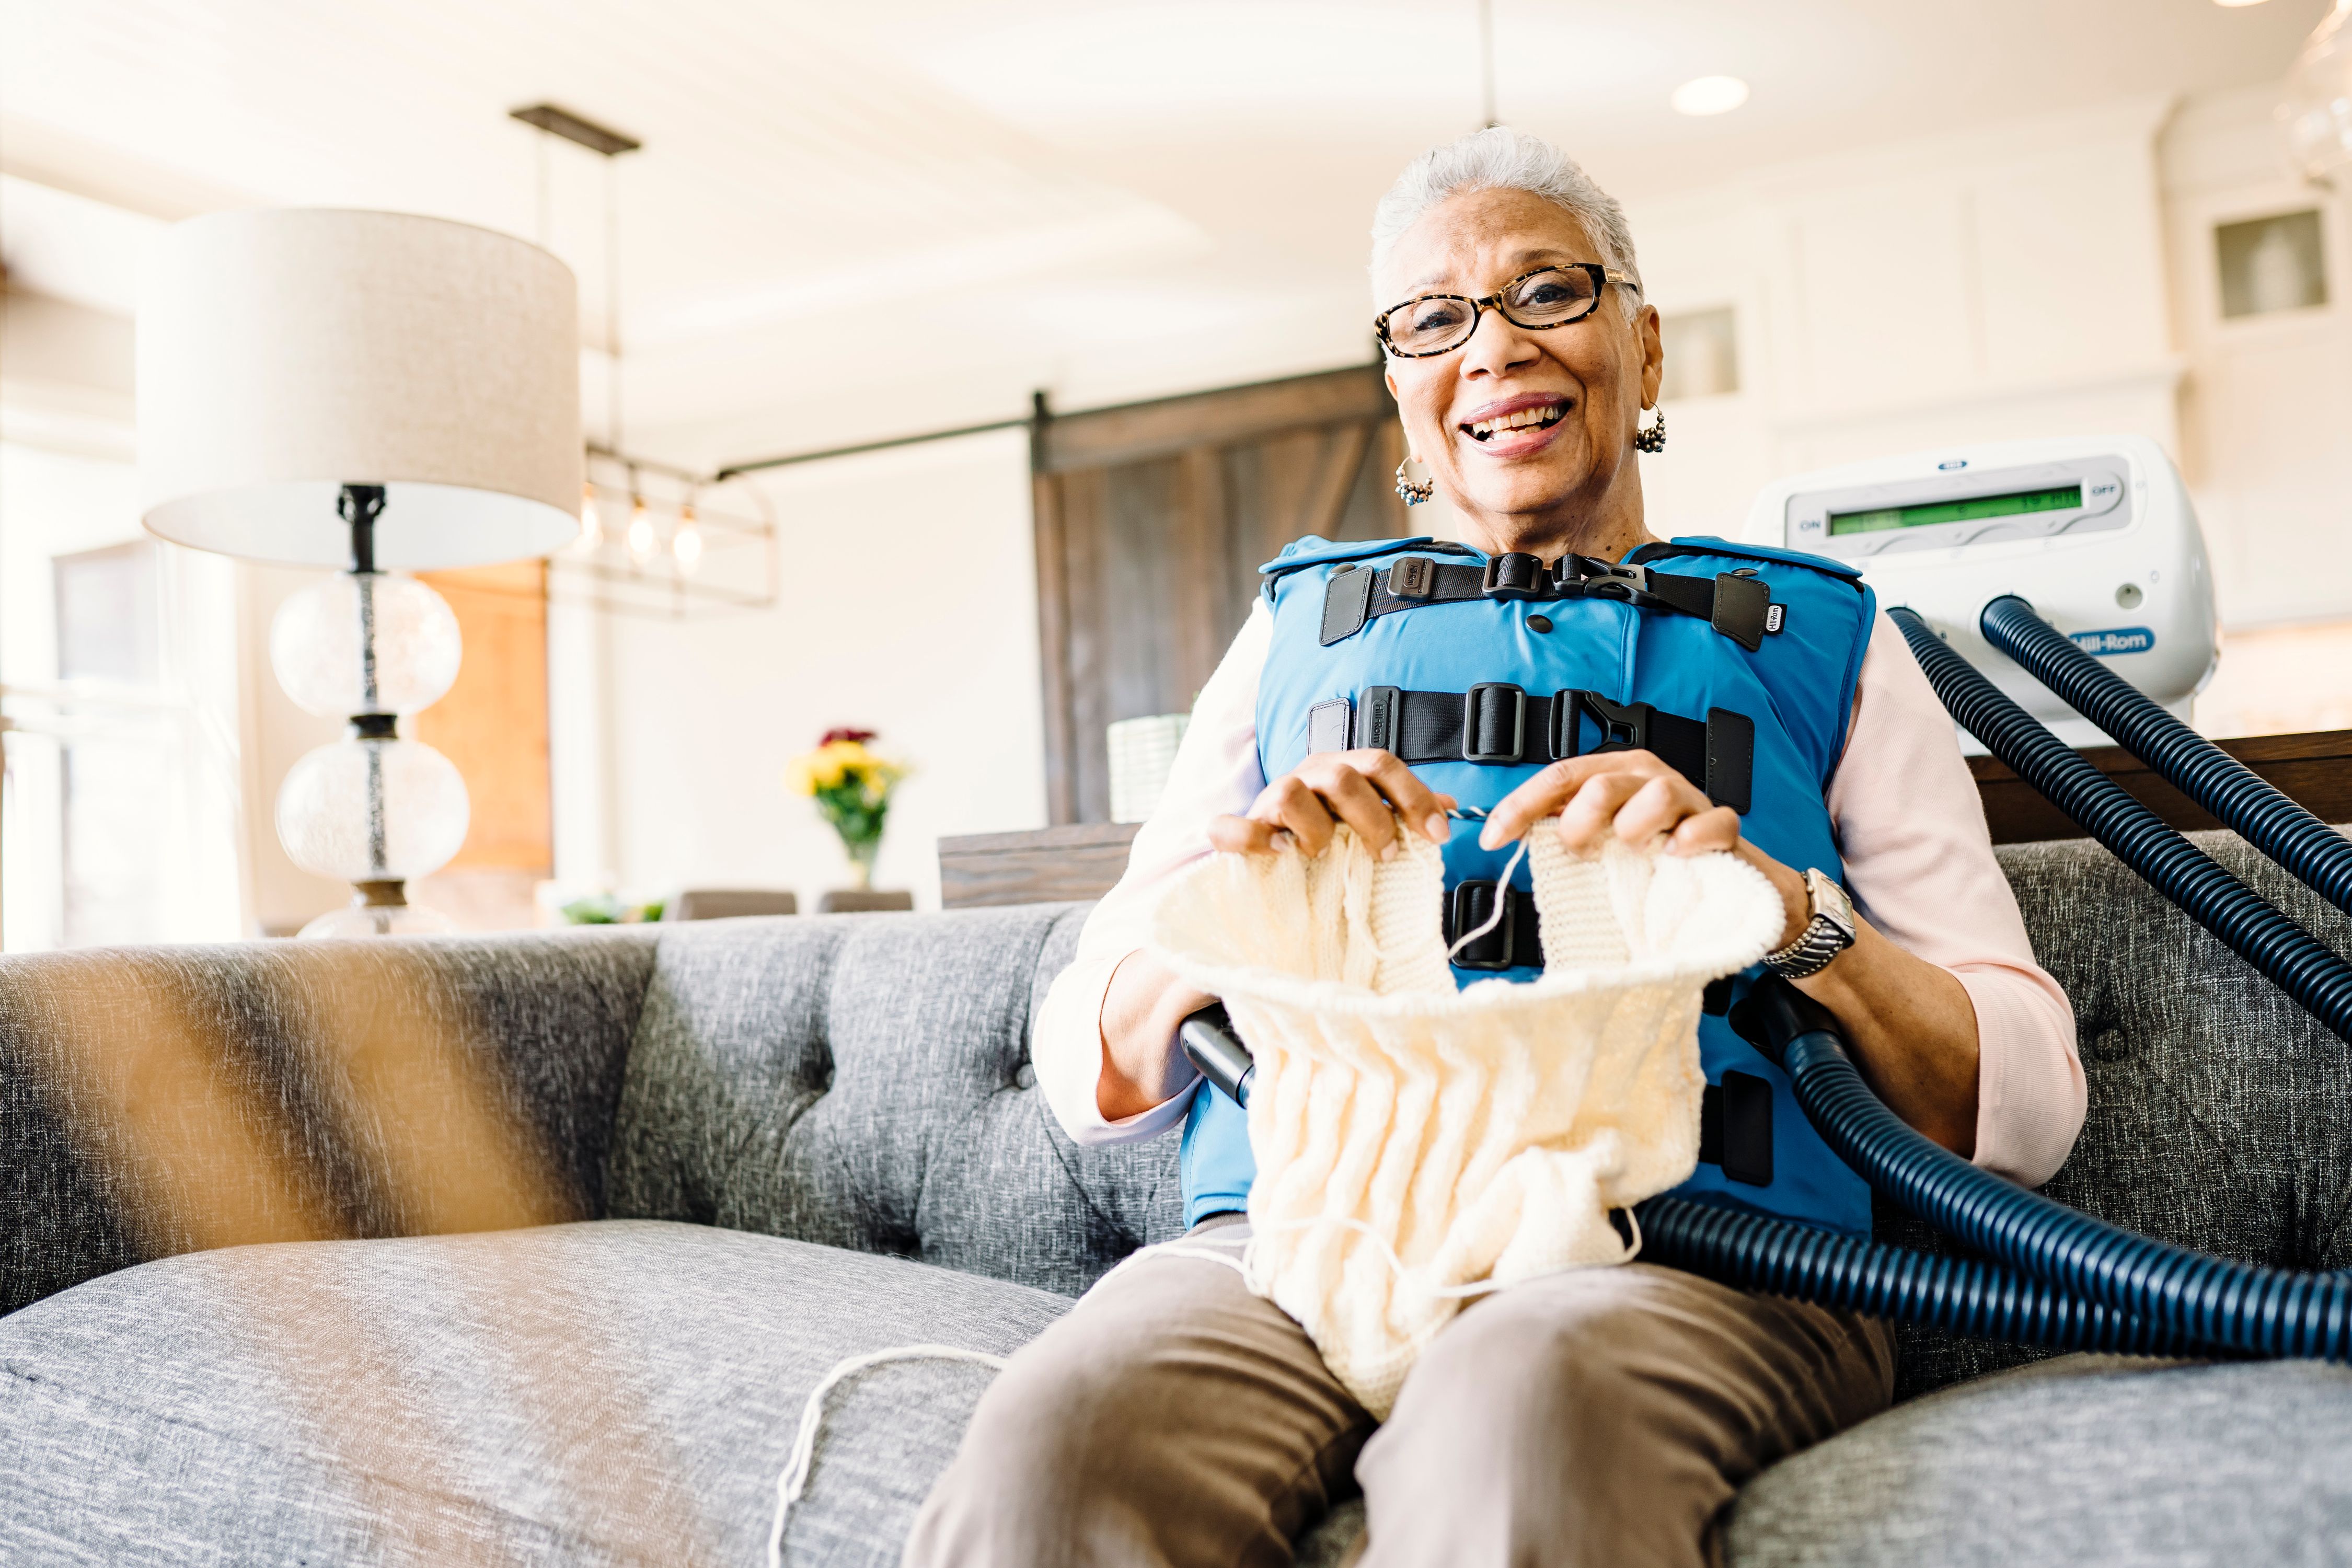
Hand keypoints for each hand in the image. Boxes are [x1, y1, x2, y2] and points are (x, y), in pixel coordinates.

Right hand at [1207, 749, 1454, 859]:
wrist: (1266, 845)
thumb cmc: (1326, 830)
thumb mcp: (1367, 818)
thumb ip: (1403, 810)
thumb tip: (1450, 806)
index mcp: (1342, 769)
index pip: (1382, 763)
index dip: (1413, 796)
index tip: (1437, 834)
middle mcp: (1308, 776)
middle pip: (1344, 778)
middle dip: (1373, 819)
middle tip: (1386, 854)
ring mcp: (1270, 798)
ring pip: (1292, 793)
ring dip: (1316, 829)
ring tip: (1324, 855)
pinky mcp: (1239, 827)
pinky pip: (1234, 828)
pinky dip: (1255, 840)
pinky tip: (1279, 853)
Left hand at [1480, 749, 1807, 947]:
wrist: (1717, 877)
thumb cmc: (1650, 852)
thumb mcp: (1598, 837)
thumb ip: (1561, 826)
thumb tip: (1506, 832)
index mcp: (1612, 774)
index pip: (1558, 778)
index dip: (1520, 807)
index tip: (1492, 838)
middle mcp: (1647, 777)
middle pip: (1601, 785)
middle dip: (1578, 823)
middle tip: (1578, 851)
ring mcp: (1688, 798)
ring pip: (1657, 793)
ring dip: (1634, 827)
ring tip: (1631, 848)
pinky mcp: (1722, 825)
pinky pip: (1711, 822)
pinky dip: (1692, 839)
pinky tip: (1677, 854)